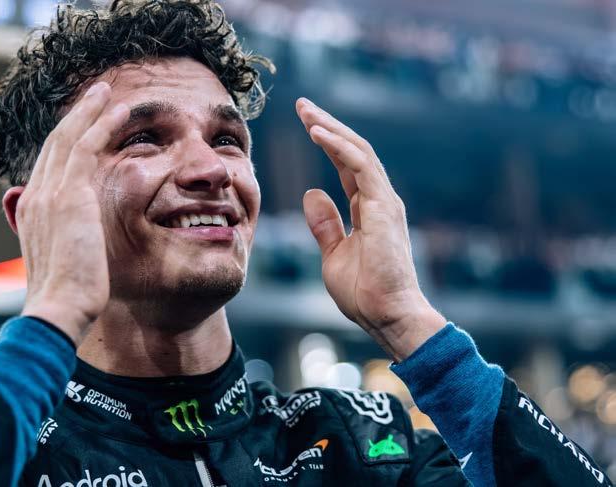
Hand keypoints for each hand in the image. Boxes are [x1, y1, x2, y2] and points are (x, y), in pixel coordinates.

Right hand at [5, 82, 128, 344]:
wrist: (57, 309)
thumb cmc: (66, 298)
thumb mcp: (62, 265)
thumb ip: (64, 243)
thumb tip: (71, 240)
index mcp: (32, 211)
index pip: (50, 166)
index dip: (66, 142)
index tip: (84, 128)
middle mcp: (35, 195)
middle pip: (55, 144)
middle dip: (76, 118)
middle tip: (95, 96)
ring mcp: (50, 192)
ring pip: (70, 137)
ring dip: (90, 111)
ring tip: (107, 91)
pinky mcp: (70, 194)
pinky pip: (87, 146)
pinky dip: (102, 124)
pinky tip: (120, 111)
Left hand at [296, 98, 445, 360]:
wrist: (387, 316)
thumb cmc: (365, 292)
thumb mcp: (333, 254)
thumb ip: (325, 224)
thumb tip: (311, 193)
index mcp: (369, 209)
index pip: (347, 166)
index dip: (328, 143)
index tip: (306, 123)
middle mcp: (380, 199)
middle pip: (353, 151)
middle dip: (328, 125)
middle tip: (303, 105)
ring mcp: (385, 201)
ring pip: (359, 150)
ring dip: (331, 127)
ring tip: (306, 111)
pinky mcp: (384, 207)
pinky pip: (360, 166)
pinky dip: (338, 146)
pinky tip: (316, 133)